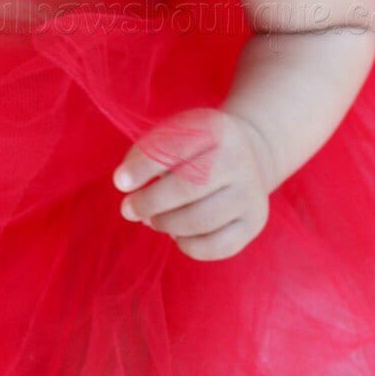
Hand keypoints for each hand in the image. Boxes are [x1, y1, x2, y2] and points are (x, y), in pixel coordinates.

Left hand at [112, 106, 273, 260]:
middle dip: (150, 202)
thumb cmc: (199, 146)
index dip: (144, 167)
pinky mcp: (254, 222)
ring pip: (201, 220)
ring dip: (166, 224)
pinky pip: (217, 246)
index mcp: (217, 129)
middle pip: (189, 188)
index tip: (119, 182)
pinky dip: (188, 245)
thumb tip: (126, 186)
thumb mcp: (177, 134)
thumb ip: (148, 154)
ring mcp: (251, 193)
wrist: (251, 153)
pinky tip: (177, 234)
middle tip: (128, 209)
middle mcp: (240, 159)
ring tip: (152, 219)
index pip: (176, 148)